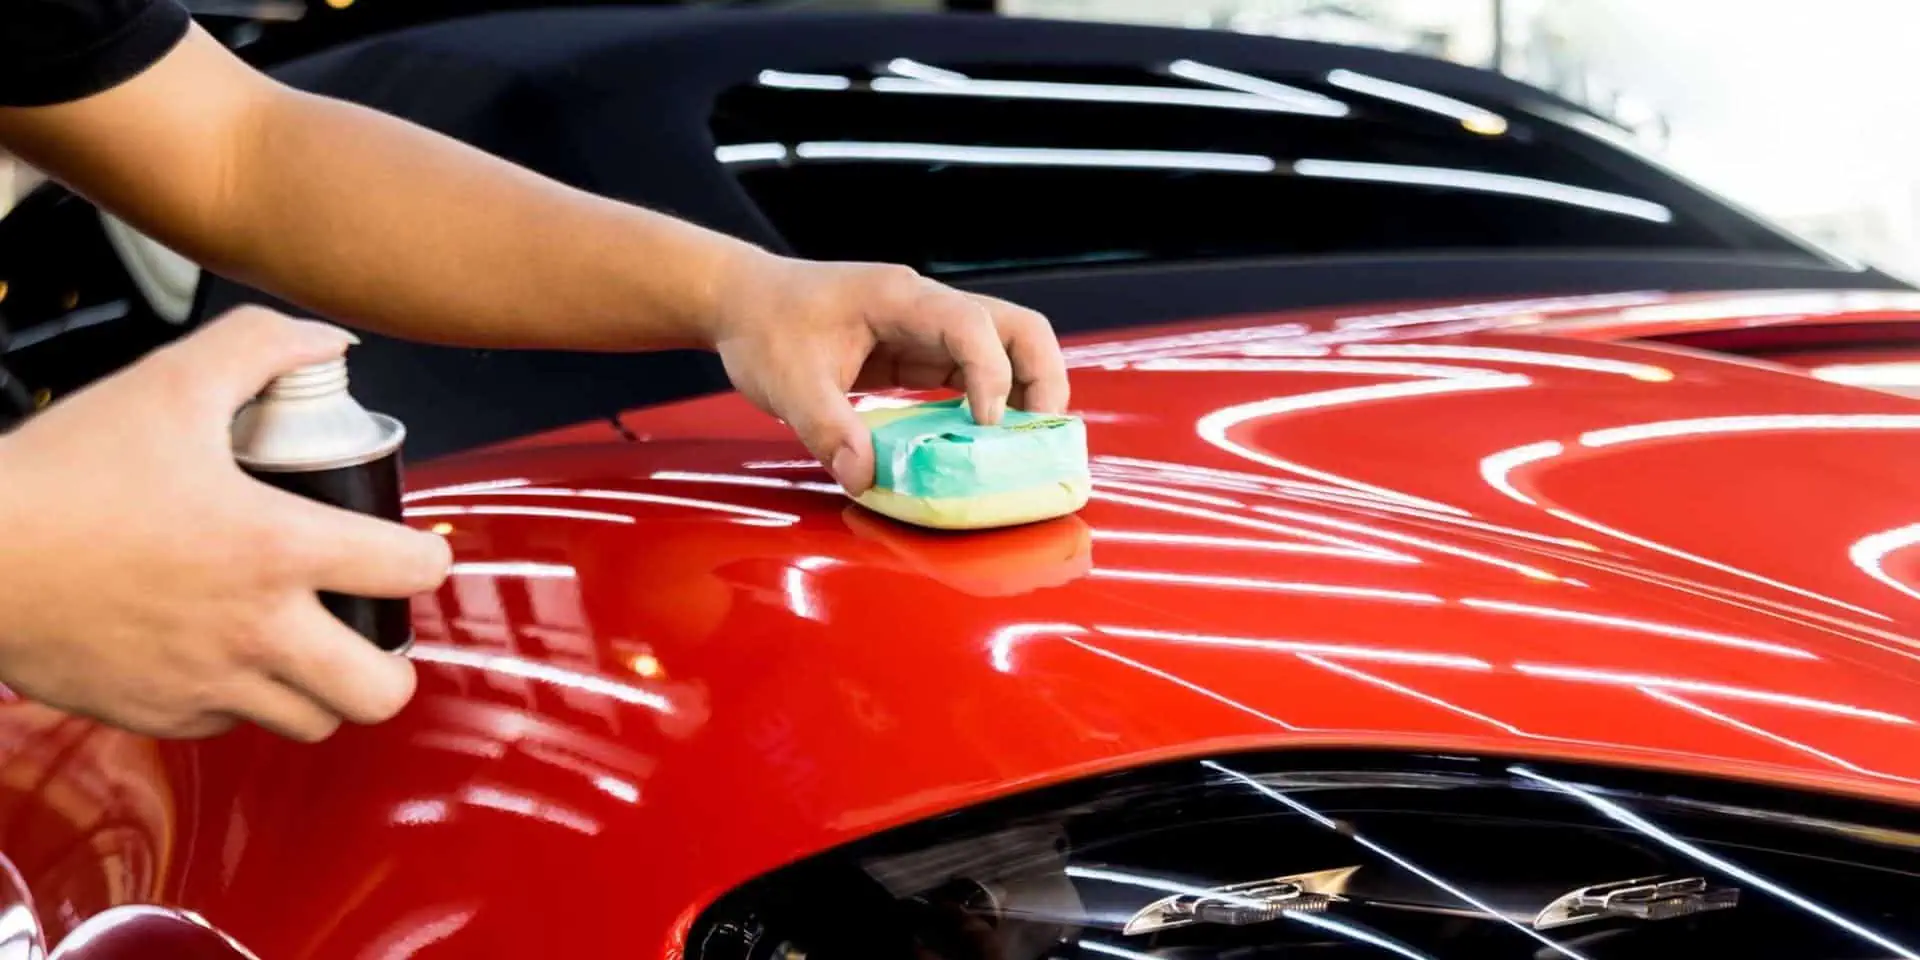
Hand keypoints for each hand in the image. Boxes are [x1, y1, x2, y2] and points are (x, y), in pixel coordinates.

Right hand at [0, 308, 450, 740]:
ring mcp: (207, 683)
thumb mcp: (171, 380)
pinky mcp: (157, 714)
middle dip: (394, 662)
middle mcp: (256, 630)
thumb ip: (262, 344)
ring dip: (325, 689)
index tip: (414, 552)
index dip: (427, 559)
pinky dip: (247, 702)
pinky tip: (233, 660)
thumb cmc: (62, 472)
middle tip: (374, 627)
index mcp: (277, 548)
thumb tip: (330, 343)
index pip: (409, 574)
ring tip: (314, 650)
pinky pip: (233, 728)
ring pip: (313, 722)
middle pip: (380, 691)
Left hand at [708, 251, 1069, 493]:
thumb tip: (866, 479)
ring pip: (1005, 348)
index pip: (971, 325)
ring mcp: (928, 328)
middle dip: (1043, 377)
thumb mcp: (787, 384)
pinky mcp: (919, 352)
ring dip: (1027, 392)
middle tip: (1044, 434)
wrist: (744, 302)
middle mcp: (926, 306)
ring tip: (1029, 445)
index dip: (991, 374)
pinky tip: (990, 443)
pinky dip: (993, 403)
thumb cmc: (763, 329)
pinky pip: (974, 373)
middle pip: (1017, 326)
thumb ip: (828, 429)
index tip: (988, 425)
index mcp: (900, 298)